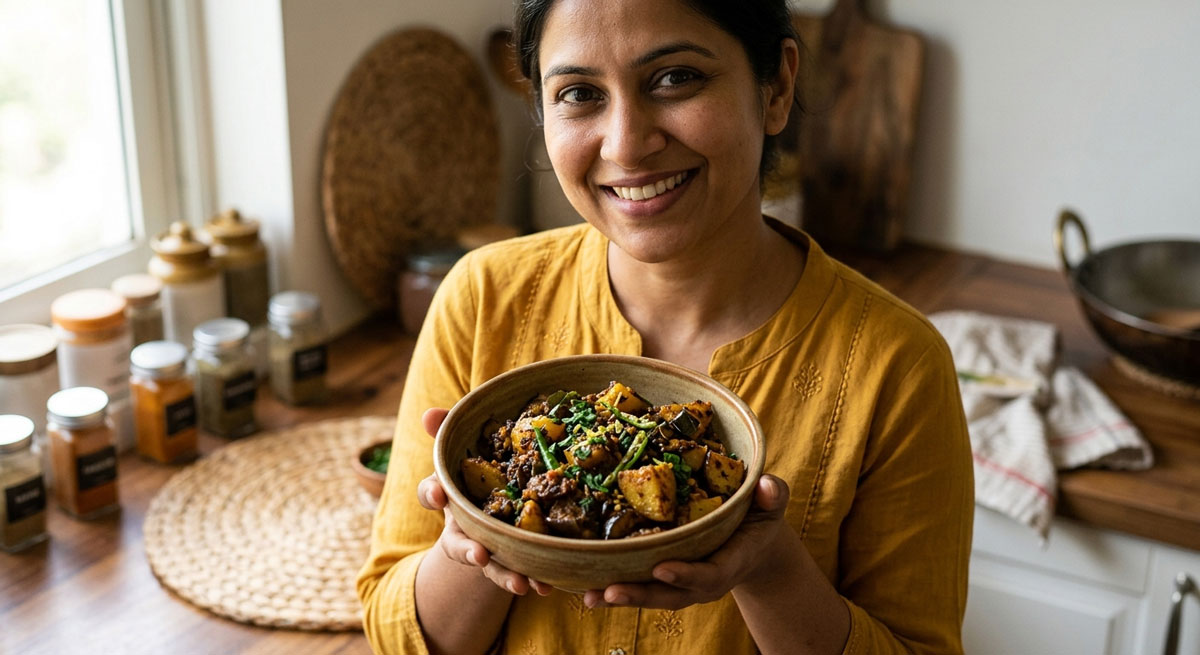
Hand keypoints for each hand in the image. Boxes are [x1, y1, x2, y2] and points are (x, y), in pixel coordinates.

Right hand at [416, 408, 552, 596]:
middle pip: (458, 542)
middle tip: (479, 555)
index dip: (430, 493)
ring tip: (522, 585)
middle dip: (468, 551)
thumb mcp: (468, 446)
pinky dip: (532, 580)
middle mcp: (464, 525)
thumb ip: (449, 430)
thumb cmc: (482, 467)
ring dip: (504, 576)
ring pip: (491, 565)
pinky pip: (519, 572)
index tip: (437, 494)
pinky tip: (545, 587)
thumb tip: (429, 413)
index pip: (430, 492)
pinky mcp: (512, 558)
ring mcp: (488, 545)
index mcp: (451, 494)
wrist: (501, 500)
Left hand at [583, 474, 791, 609]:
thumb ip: (772, 496)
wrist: (751, 541)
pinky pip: (638, 584)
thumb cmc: (759, 516)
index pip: (708, 574)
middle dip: (640, 595)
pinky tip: (582, 586)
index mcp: (729, 561)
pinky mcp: (662, 577)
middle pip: (670, 595)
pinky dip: (612, 589)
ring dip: (619, 597)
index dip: (687, 575)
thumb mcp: (771, 504)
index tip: (662, 569)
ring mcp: (682, 582)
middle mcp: (702, 580)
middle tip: (609, 591)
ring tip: (588, 595)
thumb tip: (768, 487)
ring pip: (650, 595)